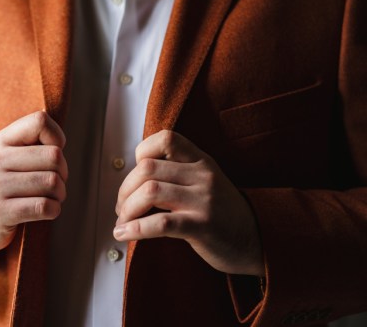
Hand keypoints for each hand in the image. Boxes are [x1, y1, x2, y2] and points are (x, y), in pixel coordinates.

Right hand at [0, 111, 67, 253]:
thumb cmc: (3, 185)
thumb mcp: (9, 157)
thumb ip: (33, 144)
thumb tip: (61, 142)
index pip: (39, 122)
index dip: (57, 137)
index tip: (51, 156)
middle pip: (54, 156)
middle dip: (63, 173)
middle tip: (54, 184)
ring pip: (52, 182)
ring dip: (59, 194)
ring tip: (49, 198)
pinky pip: (44, 206)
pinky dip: (54, 210)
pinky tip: (46, 211)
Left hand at [114, 130, 263, 275]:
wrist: (257, 240)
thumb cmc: (221, 213)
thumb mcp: (204, 182)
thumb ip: (177, 174)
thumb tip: (132, 180)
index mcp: (201, 160)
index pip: (165, 138)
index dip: (142, 154)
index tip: (136, 176)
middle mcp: (202, 175)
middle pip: (147, 169)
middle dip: (125, 190)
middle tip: (121, 208)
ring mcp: (204, 200)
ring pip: (150, 192)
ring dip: (127, 209)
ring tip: (122, 222)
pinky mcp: (203, 226)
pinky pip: (161, 223)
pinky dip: (136, 229)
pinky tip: (124, 234)